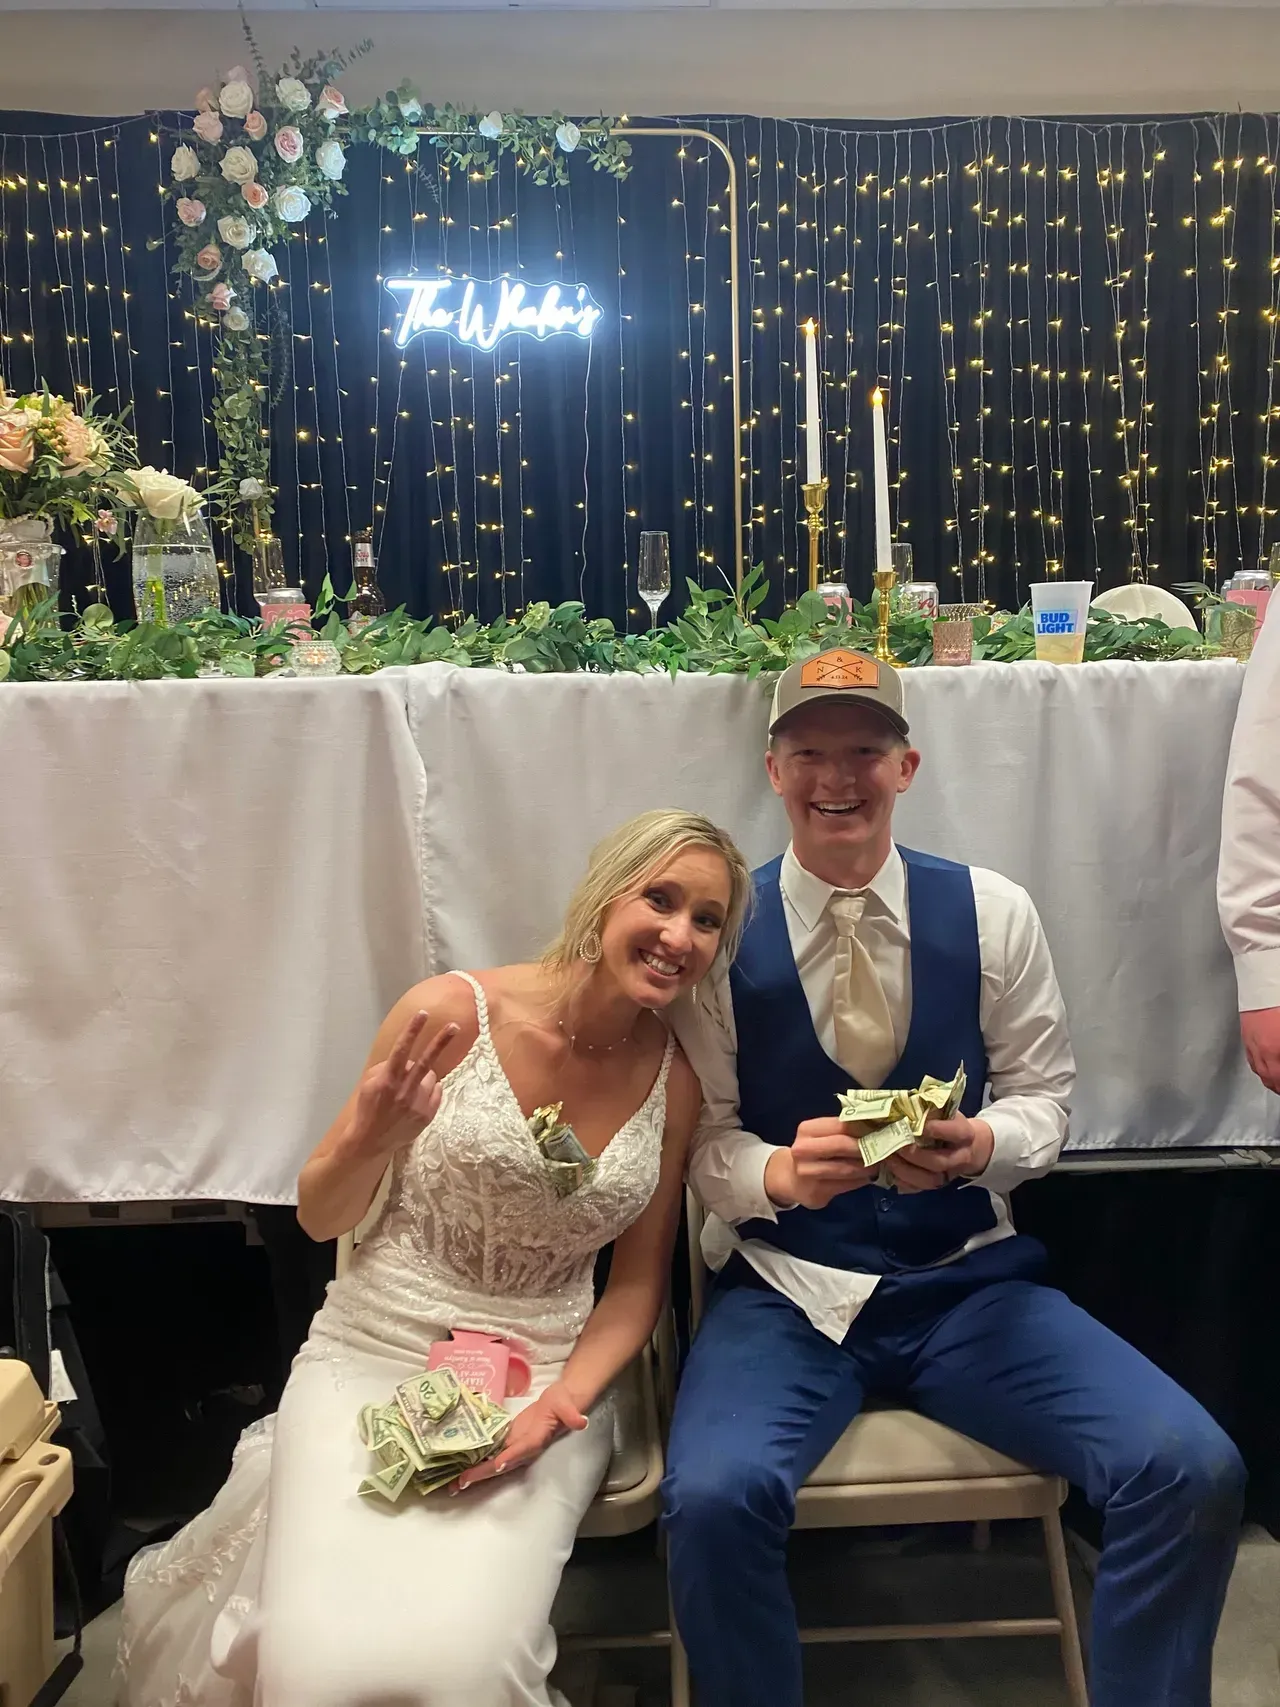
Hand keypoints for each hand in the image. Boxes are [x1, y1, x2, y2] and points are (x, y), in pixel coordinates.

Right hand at [350, 1011, 458, 1157]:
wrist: (371, 1142)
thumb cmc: (368, 1108)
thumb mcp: (369, 1084)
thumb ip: (386, 1068)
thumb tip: (407, 1061)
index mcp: (388, 1080)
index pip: (401, 1049)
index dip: (412, 1030)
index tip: (422, 1014)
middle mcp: (405, 1091)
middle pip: (427, 1060)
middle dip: (441, 1040)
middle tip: (454, 1026)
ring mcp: (418, 1104)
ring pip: (430, 1077)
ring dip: (423, 1078)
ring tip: (409, 1091)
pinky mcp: (427, 1115)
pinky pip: (436, 1092)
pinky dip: (429, 1091)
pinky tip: (417, 1099)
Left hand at [454, 1382, 587, 1490]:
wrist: (560, 1404)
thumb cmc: (562, 1402)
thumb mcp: (566, 1404)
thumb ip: (571, 1413)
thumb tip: (581, 1421)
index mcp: (537, 1439)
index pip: (523, 1449)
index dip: (510, 1457)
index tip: (497, 1465)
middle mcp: (523, 1449)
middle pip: (501, 1464)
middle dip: (481, 1474)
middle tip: (459, 1484)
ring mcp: (514, 1447)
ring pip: (493, 1464)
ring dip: (474, 1474)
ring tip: (452, 1484)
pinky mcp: (508, 1442)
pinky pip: (491, 1454)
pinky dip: (476, 1462)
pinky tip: (460, 1467)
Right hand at [765, 1117, 877, 1209]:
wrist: (790, 1179)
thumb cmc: (813, 1152)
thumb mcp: (822, 1136)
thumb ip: (843, 1131)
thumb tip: (877, 1127)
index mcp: (806, 1130)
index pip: (840, 1124)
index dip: (863, 1127)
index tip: (882, 1130)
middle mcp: (802, 1150)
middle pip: (841, 1144)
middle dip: (866, 1147)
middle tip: (885, 1148)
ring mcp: (807, 1173)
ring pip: (846, 1168)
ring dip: (867, 1166)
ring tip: (879, 1164)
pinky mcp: (816, 1192)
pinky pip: (846, 1185)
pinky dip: (861, 1180)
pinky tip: (868, 1176)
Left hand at [886, 1114, 994, 1193]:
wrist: (967, 1146)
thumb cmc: (948, 1122)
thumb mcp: (944, 1110)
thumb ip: (927, 1108)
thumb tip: (901, 1105)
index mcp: (965, 1134)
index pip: (955, 1133)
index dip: (936, 1130)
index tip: (914, 1125)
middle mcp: (960, 1157)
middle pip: (939, 1162)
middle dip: (915, 1155)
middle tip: (896, 1145)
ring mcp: (949, 1174)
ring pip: (929, 1180)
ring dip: (905, 1171)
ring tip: (888, 1158)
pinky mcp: (936, 1185)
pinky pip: (918, 1190)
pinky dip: (902, 1182)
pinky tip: (889, 1171)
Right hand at [1241, 1008, 1279, 1093]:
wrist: (1265, 981)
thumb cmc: (1279, 1002)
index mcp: (1276, 1050)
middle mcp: (1263, 1051)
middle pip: (1272, 1079)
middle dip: (1278, 1086)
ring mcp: (1252, 1043)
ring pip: (1261, 1072)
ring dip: (1271, 1081)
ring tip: (1277, 1084)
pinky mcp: (1246, 1035)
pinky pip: (1252, 1060)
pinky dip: (1260, 1070)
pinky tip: (1265, 1069)